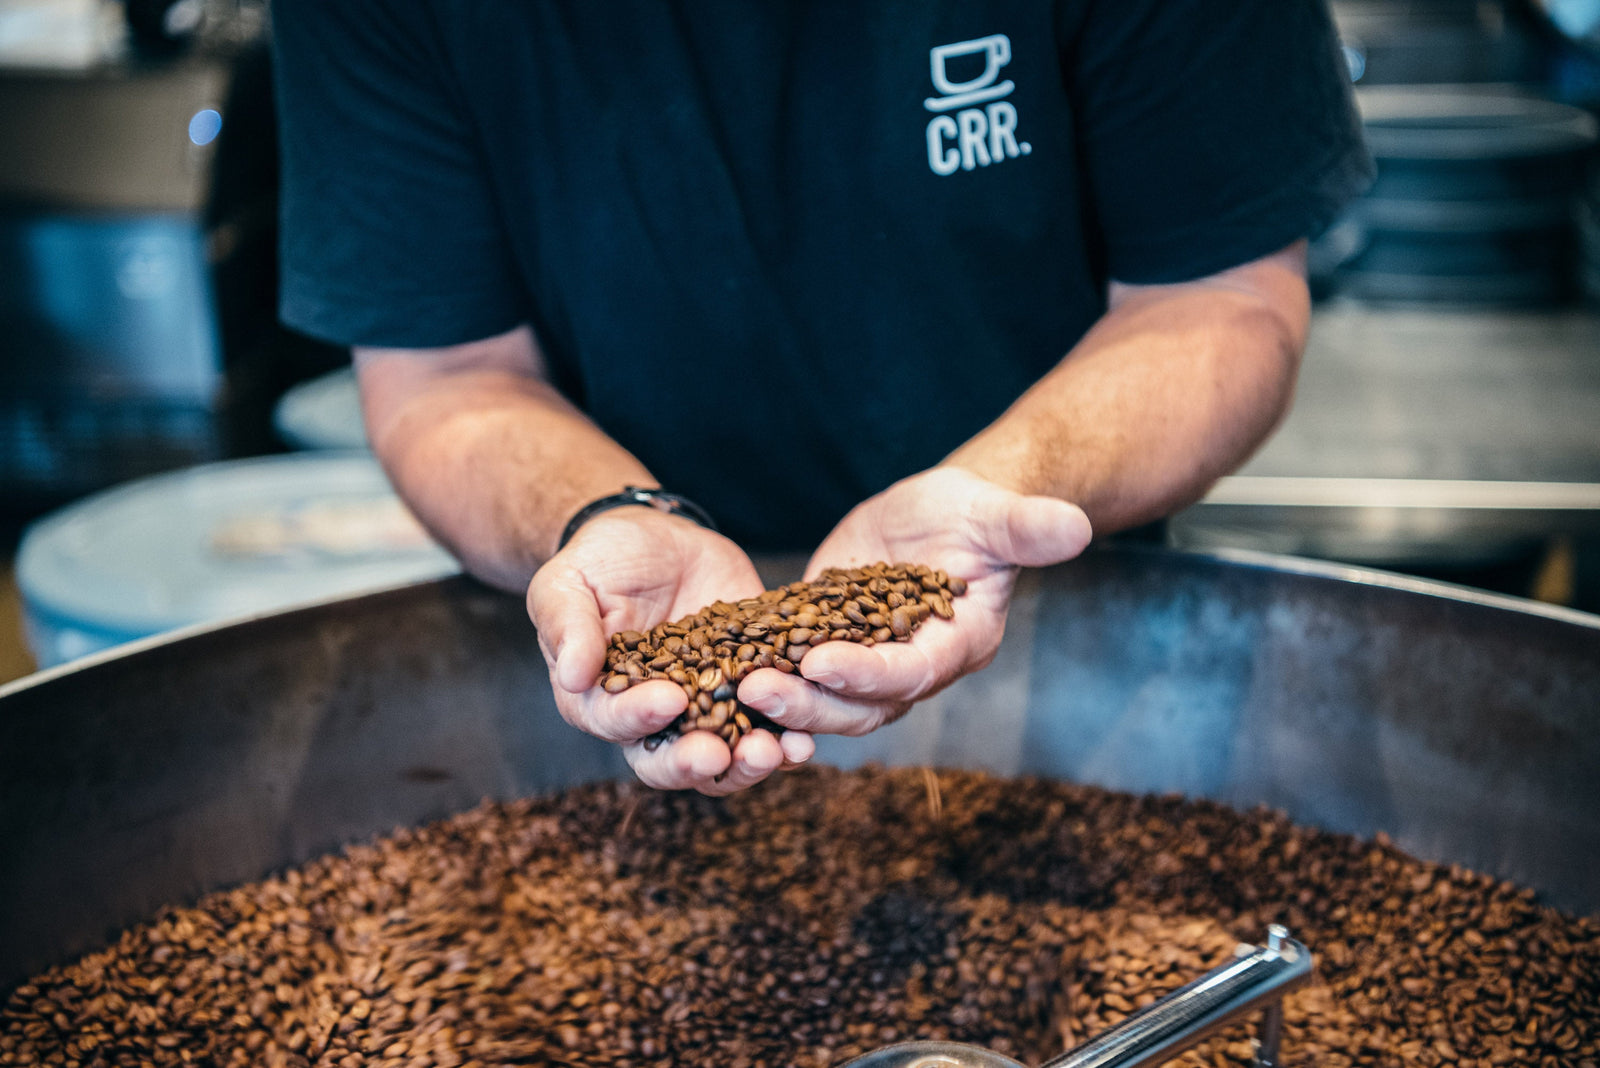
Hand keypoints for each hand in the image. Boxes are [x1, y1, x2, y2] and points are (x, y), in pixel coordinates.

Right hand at [527, 508, 815, 794]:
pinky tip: (806, 737)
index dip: (639, 717)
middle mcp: (653, 719)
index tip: (668, 700)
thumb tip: (571, 675)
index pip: (616, 722)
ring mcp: (706, 707)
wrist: (656, 537)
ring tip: (775, 751)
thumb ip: (568, 627)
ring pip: (726, 758)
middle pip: (671, 761)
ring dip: (749, 762)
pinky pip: (771, 724)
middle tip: (719, 754)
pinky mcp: (750, 687)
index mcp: (600, 700)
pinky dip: (789, 737)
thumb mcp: (568, 582)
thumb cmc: (600, 561)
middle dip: (695, 762)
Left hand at [738, 467, 1091, 735]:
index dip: (868, 673)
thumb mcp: (997, 513)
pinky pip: (796, 676)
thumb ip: (1028, 527)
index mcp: (957, 645)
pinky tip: (715, 673)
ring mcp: (869, 665)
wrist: (943, 516)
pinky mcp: (829, 648)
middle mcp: (913, 669)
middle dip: (809, 702)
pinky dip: (761, 678)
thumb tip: (1075, 525)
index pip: (912, 672)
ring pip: (824, 704)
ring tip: (728, 686)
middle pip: (861, 705)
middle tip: (755, 688)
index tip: (822, 662)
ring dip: (780, 702)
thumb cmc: (975, 513)